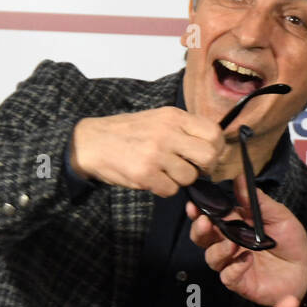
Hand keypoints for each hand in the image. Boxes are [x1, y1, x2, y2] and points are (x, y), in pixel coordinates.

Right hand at [69, 107, 224, 196]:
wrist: (91, 142)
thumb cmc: (130, 132)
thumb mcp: (159, 119)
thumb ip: (185, 129)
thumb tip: (214, 146)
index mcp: (174, 116)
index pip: (214, 132)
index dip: (215, 148)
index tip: (206, 155)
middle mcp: (167, 133)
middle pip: (209, 156)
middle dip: (205, 167)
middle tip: (193, 168)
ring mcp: (156, 154)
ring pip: (189, 177)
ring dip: (180, 179)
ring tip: (164, 171)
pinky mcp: (144, 174)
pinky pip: (171, 190)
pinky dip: (164, 189)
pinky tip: (153, 179)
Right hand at [187, 172, 306, 306]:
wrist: (305, 268)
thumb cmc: (290, 240)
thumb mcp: (278, 215)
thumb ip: (257, 200)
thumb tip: (239, 178)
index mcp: (234, 225)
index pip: (209, 217)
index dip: (198, 212)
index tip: (193, 205)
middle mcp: (228, 244)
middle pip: (202, 238)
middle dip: (199, 230)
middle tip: (205, 222)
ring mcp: (233, 264)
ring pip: (212, 258)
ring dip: (219, 249)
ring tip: (233, 244)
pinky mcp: (241, 282)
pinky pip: (228, 277)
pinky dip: (235, 269)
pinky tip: (248, 260)